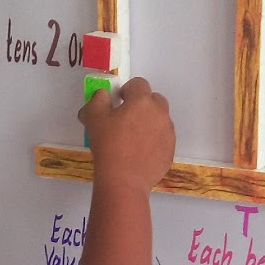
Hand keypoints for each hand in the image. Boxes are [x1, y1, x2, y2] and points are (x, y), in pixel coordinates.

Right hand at [80, 77, 174, 194]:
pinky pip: (163, 139)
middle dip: (142, 104)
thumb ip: (98, 99)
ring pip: (160, 120)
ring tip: (134, 138)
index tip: (119, 101)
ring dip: (149, 122)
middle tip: (128, 119)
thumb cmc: (108, 146)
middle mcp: (160, 113)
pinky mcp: (170, 150)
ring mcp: (168, 132)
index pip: (138, 84)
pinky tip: (140, 153)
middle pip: (154, 100)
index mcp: (142, 101)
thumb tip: (103, 95)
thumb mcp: (94, 118)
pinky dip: (154, 140)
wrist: (124, 180)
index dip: (128, 90)